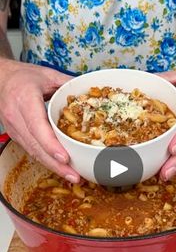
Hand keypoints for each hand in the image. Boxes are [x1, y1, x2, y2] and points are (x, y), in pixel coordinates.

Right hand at [0, 59, 79, 182]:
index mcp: (24, 100)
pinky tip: (60, 168)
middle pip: (36, 146)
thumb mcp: (47, 75)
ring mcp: (14, 129)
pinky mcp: (16, 135)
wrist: (0, 79)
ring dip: (53, 166)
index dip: (51, 144)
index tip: (65, 158)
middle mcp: (16, 117)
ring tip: (72, 176)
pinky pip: (32, 151)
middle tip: (74, 175)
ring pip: (33, 152)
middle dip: (56, 164)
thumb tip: (90, 91)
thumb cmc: (22, 76)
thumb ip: (68, 83)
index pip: (37, 126)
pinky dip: (47, 160)